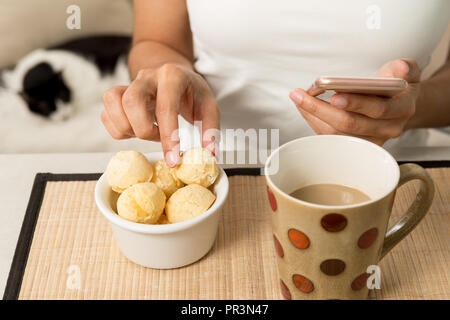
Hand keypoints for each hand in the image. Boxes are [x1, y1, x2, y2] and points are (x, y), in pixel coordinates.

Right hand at [101, 64, 219, 166]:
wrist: (174, 73)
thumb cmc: (191, 92)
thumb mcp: (208, 106)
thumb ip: (211, 129)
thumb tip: (208, 154)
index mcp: (173, 76)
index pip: (166, 108)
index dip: (168, 138)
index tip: (173, 160)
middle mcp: (147, 76)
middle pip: (132, 102)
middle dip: (144, 130)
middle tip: (159, 137)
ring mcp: (129, 83)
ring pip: (114, 103)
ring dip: (129, 128)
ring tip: (148, 130)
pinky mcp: (117, 94)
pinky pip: (106, 114)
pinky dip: (118, 129)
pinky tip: (136, 129)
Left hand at [290, 59, 420, 145]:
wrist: (401, 105)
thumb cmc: (398, 85)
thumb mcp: (408, 71)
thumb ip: (404, 67)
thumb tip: (401, 70)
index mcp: (402, 109)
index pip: (378, 109)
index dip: (355, 103)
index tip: (335, 95)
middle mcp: (388, 129)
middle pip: (351, 124)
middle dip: (323, 109)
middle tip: (302, 95)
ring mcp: (372, 140)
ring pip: (337, 133)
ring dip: (313, 115)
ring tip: (298, 97)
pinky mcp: (357, 145)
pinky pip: (331, 137)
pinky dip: (314, 122)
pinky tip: (304, 107)